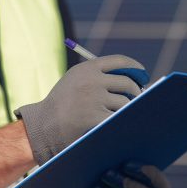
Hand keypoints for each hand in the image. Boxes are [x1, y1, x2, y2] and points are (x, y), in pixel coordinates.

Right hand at [15, 55, 148, 164]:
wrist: (43, 126)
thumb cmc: (62, 105)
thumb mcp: (75, 81)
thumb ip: (98, 76)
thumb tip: (132, 79)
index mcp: (87, 68)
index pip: (120, 61)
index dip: (135, 67)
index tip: (143, 74)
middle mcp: (92, 80)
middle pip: (127, 82)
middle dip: (136, 91)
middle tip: (138, 98)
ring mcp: (94, 99)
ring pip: (125, 103)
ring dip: (127, 109)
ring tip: (123, 114)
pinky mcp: (96, 117)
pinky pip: (118, 118)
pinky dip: (122, 121)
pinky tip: (120, 124)